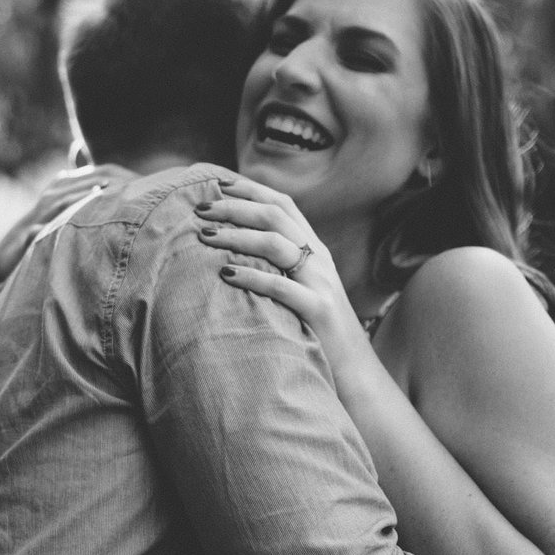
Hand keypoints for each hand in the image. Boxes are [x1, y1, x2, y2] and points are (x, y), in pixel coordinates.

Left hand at [193, 173, 375, 382]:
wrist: (354, 370)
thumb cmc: (319, 330)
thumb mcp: (304, 288)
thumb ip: (281, 267)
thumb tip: (236, 250)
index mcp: (314, 250)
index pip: (283, 204)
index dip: (250, 189)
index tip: (217, 184)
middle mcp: (319, 259)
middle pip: (275, 215)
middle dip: (234, 207)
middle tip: (200, 209)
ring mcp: (320, 283)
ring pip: (276, 243)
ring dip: (236, 235)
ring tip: (205, 236)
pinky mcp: (317, 310)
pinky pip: (280, 287)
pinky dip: (250, 277)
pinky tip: (225, 274)